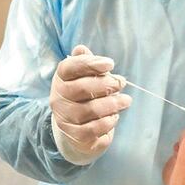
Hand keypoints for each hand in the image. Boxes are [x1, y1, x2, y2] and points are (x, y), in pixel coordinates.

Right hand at [50, 44, 131, 164]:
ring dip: (112, 103)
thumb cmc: (84, 97)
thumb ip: (85, 63)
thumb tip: (81, 49)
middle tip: (121, 83)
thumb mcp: (84, 78)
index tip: (110, 63)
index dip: (90, 63)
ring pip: (91, 109)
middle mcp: (58, 98)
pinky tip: (114, 116)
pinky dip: (108, 121)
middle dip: (106, 84)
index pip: (69, 67)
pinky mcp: (75, 136)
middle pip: (82, 88)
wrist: (76, 130)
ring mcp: (65, 118)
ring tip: (125, 100)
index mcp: (60, 79)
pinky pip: (95, 128)